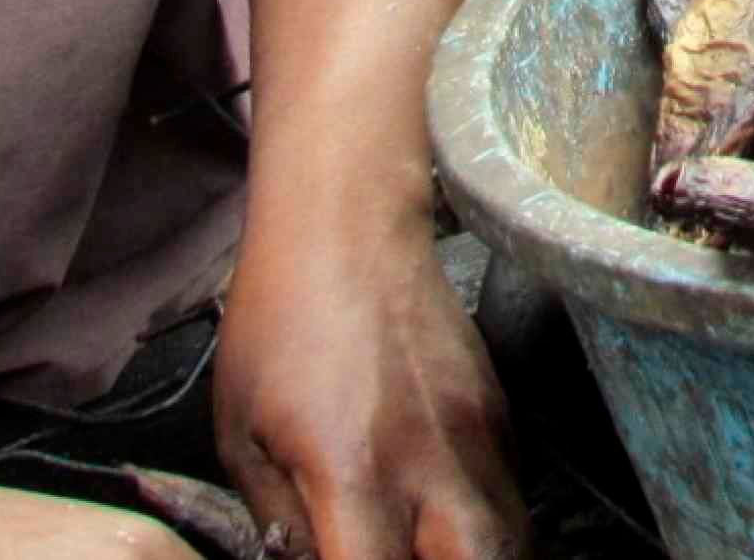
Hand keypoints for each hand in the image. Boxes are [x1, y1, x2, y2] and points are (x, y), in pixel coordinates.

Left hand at [214, 211, 523, 559]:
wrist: (347, 226)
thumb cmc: (279, 320)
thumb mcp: (242, 434)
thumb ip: (279, 521)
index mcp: (352, 471)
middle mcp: (428, 462)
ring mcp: (476, 436)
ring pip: (510, 538)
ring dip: (478, 559)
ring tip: (438, 553)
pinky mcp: (500, 412)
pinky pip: (512, 492)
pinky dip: (489, 523)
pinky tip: (453, 522)